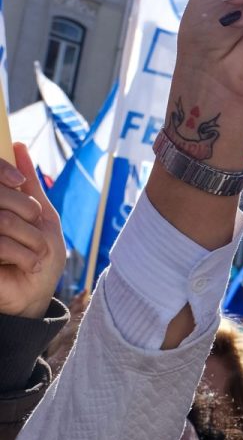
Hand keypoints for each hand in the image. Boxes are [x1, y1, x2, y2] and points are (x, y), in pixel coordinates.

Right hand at [0, 144, 62, 318]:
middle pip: (1, 196)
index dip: (1, 170)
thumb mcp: (42, 214)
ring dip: (31, 239)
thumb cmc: (39, 254)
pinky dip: (24, 255)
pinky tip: (27, 266)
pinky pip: (1, 244)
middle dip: (28, 212)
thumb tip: (17, 146)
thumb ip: (28, 183)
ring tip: (36, 255)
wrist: (34, 293)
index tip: (19, 181)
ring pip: (3, 220)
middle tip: (39, 235)